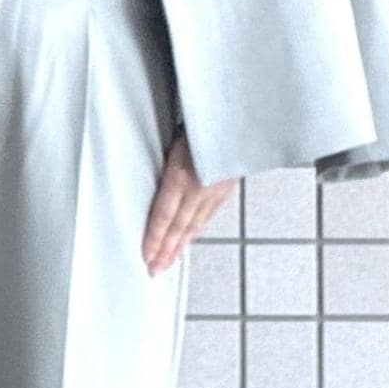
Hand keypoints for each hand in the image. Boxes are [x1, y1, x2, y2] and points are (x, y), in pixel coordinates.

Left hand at [142, 130, 237, 275]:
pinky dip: (197, 229)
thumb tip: (147, 179)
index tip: (146, 256)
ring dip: (181, 245)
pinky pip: (208, 214)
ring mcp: (216, 189)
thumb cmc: (204, 119)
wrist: (242, 117)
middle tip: (154, 270)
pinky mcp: (227, 187)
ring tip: (169, 261)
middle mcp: (201, 187)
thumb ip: (163, 162)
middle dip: (166, 251)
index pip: (164, 215)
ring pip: (195, 224)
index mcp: (183, 175)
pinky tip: (191, 237)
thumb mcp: (174, 138)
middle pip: (179, 227)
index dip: (155, 238)